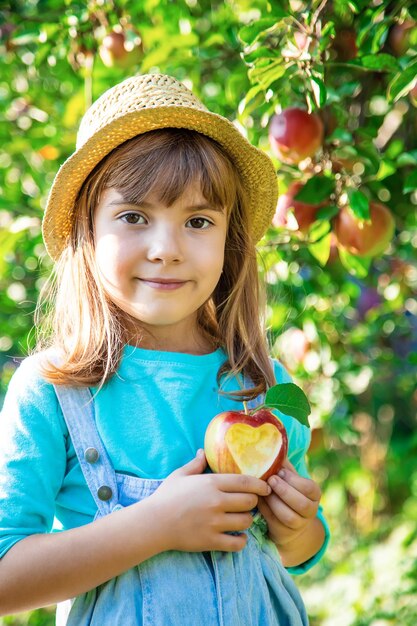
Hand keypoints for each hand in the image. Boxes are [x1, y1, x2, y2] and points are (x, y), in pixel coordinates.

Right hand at [149, 450, 271, 553]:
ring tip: (242, 519)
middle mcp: (216, 502)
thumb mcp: (180, 475)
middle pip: (250, 502)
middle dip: (253, 502)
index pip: (245, 482)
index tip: (265, 487)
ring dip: (247, 520)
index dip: (260, 485)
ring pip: (246, 521)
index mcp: (211, 483)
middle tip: (249, 503)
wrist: (153, 523)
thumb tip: (203, 451)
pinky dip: (241, 541)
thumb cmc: (166, 496)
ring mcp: (214, 523)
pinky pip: (237, 543)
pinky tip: (238, 537)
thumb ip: (196, 463)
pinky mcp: (211, 541)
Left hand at [256, 459, 320, 549]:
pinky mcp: (284, 533)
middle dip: (284, 491)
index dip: (293, 480)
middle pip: (301, 504)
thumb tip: (272, 446)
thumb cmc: (288, 492)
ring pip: (288, 516)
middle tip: (270, 480)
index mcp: (314, 494)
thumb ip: (285, 467)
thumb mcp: (290, 479)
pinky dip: (266, 510)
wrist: (289, 522)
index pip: (308, 487)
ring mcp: (299, 525)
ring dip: (274, 502)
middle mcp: (310, 511)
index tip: (279, 472)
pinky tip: (259, 500)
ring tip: (264, 491)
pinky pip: (274, 522)